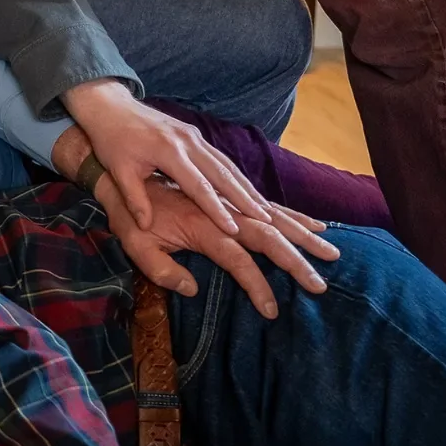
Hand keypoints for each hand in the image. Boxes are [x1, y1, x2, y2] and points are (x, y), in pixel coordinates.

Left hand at [57, 83, 273, 233]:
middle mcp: (187, 142)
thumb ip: (135, 199)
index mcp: (168, 152)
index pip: (198, 186)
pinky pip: (220, 158)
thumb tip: (146, 227)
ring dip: (247, 187)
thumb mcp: (118, 171)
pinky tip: (248, 191)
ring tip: (266, 210)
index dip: (216, 209)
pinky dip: (236, 175)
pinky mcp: (195, 135)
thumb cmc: (112, 141)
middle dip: (245, 199)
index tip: (233, 229)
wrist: (111, 107)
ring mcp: (194, 136)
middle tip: (267, 221)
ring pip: (226, 165)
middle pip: (222, 174)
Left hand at [92, 173, 337, 319]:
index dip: (253, 279)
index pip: (233, 249)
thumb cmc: (120, 196)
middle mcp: (216, 192)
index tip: (271, 307)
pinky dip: (284, 208)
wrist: (115, 138)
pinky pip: (258, 192)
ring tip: (329, 248)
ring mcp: (220, 177)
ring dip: (299, 228)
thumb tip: (190, 288)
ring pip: (267, 205)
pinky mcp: (220, 169)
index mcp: (194, 209)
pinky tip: (309, 221)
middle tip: (319, 281)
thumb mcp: (127, 232)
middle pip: (263, 224)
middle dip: (294, 253)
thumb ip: (157, 263)